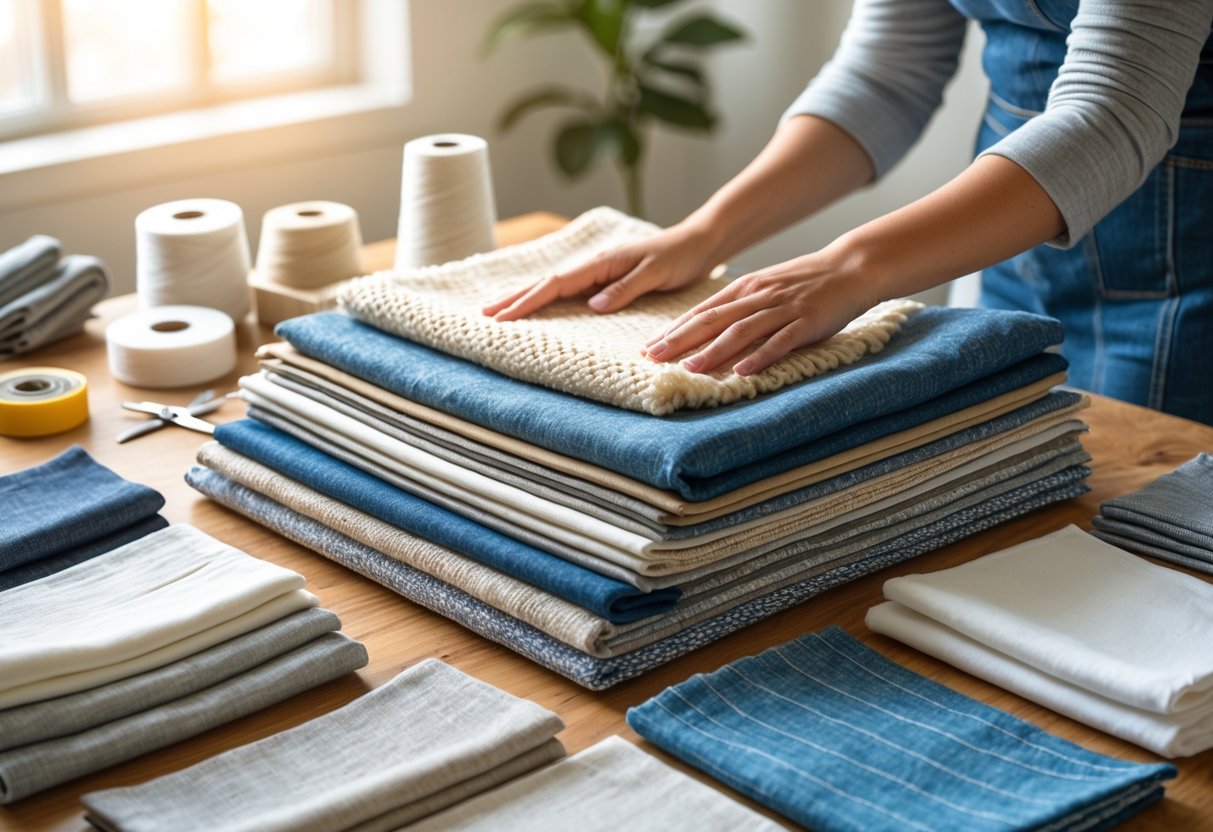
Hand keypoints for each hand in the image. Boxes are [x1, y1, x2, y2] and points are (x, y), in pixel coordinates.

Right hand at [482, 221, 720, 320]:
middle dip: (516, 298)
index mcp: (602, 263)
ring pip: (555, 286)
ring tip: (500, 311)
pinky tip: (539, 306)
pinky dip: (549, 298)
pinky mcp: (606, 280)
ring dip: (527, 298)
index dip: (528, 300)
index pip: (556, 283)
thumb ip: (625, 289)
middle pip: (546, 282)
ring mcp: (598, 272)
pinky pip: (570, 291)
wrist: (698, 242)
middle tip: (485, 314)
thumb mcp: (656, 273)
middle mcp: (595, 266)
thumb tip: (591, 305)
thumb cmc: (681, 256)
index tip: (503, 316)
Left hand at [643, 245, 878, 375]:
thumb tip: (708, 329)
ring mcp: (781, 309)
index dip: (674, 330)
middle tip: (653, 357)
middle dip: (680, 340)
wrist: (850, 267)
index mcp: (744, 289)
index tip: (648, 347)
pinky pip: (778, 341)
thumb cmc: (805, 282)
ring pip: (740, 332)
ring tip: (689, 369)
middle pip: (711, 320)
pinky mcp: (805, 323)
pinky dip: (759, 357)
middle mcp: (757, 297)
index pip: (701, 311)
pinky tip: (741, 372)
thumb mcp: (765, 288)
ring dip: (713, 352)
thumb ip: (739, 306)